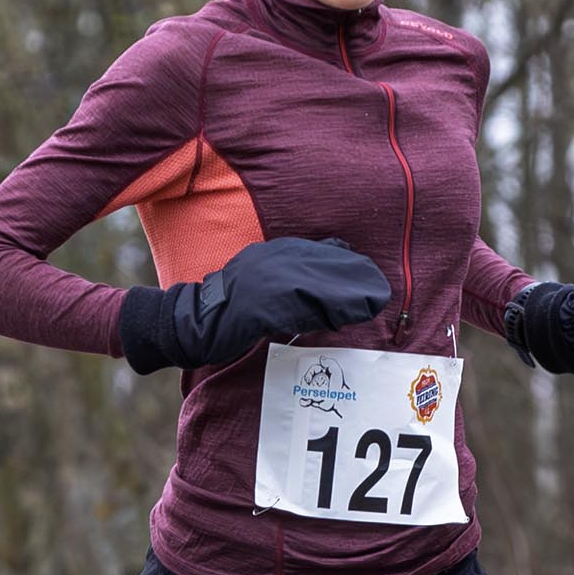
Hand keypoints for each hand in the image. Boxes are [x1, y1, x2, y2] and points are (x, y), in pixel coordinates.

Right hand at [117, 237, 390, 371]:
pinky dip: (322, 313)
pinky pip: (297, 308)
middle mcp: (272, 261)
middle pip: (325, 266)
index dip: (349, 267)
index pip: (322, 252)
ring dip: (346, 299)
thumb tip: (329, 286)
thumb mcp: (262, 282)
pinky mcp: (261, 306)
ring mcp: (266, 282)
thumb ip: (293, 280)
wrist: (192, 322)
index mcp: (274, 253)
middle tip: (381, 295)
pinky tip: (340, 320)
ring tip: (370, 307)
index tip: (371, 282)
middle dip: (355, 281)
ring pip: (317, 286)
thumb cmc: (231, 308)